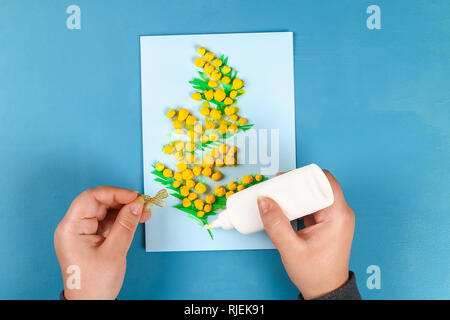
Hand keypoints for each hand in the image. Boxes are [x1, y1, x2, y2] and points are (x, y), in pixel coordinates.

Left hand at [54, 186, 150, 299]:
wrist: (90, 304)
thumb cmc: (93, 284)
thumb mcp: (114, 252)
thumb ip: (126, 225)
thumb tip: (137, 205)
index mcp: (70, 229)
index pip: (90, 198)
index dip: (114, 193)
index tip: (133, 196)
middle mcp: (74, 227)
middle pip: (99, 202)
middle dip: (122, 200)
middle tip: (142, 203)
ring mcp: (83, 232)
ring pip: (106, 210)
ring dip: (125, 209)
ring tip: (144, 211)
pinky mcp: (92, 237)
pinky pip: (108, 221)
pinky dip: (123, 219)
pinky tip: (138, 218)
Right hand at [257, 170, 354, 299]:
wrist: (326, 291)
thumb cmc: (316, 274)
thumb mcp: (291, 249)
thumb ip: (276, 225)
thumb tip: (264, 202)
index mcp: (338, 216)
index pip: (325, 181)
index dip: (304, 175)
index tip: (285, 178)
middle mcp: (340, 213)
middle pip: (318, 185)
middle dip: (296, 184)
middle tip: (276, 187)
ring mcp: (334, 218)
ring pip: (314, 194)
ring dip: (296, 194)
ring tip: (277, 196)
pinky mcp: (327, 223)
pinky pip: (312, 205)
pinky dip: (298, 204)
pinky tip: (284, 207)